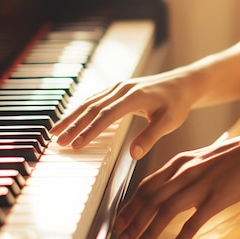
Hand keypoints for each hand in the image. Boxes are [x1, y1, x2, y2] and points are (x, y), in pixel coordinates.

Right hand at [52, 72, 195, 158]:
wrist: (183, 83)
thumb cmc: (177, 103)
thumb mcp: (169, 122)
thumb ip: (150, 137)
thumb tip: (133, 155)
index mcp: (134, 96)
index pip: (106, 115)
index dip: (90, 131)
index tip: (76, 145)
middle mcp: (122, 89)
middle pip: (92, 108)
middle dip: (73, 126)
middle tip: (58, 142)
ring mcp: (118, 87)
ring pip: (89, 102)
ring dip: (72, 117)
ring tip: (56, 132)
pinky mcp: (117, 89)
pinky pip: (94, 99)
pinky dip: (80, 110)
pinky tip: (71, 120)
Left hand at [114, 129, 239, 238]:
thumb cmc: (234, 156)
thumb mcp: (201, 159)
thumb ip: (183, 173)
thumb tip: (168, 189)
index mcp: (179, 163)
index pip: (146, 186)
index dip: (129, 206)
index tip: (119, 222)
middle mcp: (184, 172)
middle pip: (149, 200)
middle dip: (132, 223)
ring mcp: (200, 185)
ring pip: (164, 212)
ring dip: (147, 234)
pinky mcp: (216, 198)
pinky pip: (191, 224)